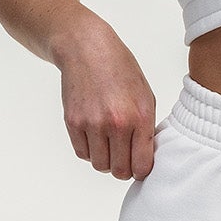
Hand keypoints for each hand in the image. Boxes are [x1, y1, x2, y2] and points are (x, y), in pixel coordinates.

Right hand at [56, 13, 157, 179]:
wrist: (87, 49)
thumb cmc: (120, 71)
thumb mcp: (145, 97)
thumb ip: (147, 129)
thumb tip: (146, 158)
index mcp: (140, 117)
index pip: (142, 166)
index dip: (141, 170)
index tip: (139, 165)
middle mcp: (116, 123)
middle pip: (119, 171)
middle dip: (123, 168)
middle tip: (124, 156)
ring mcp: (92, 124)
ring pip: (100, 165)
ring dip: (105, 160)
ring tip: (109, 143)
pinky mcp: (73, 122)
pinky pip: (83, 154)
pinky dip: (90, 150)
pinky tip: (95, 135)